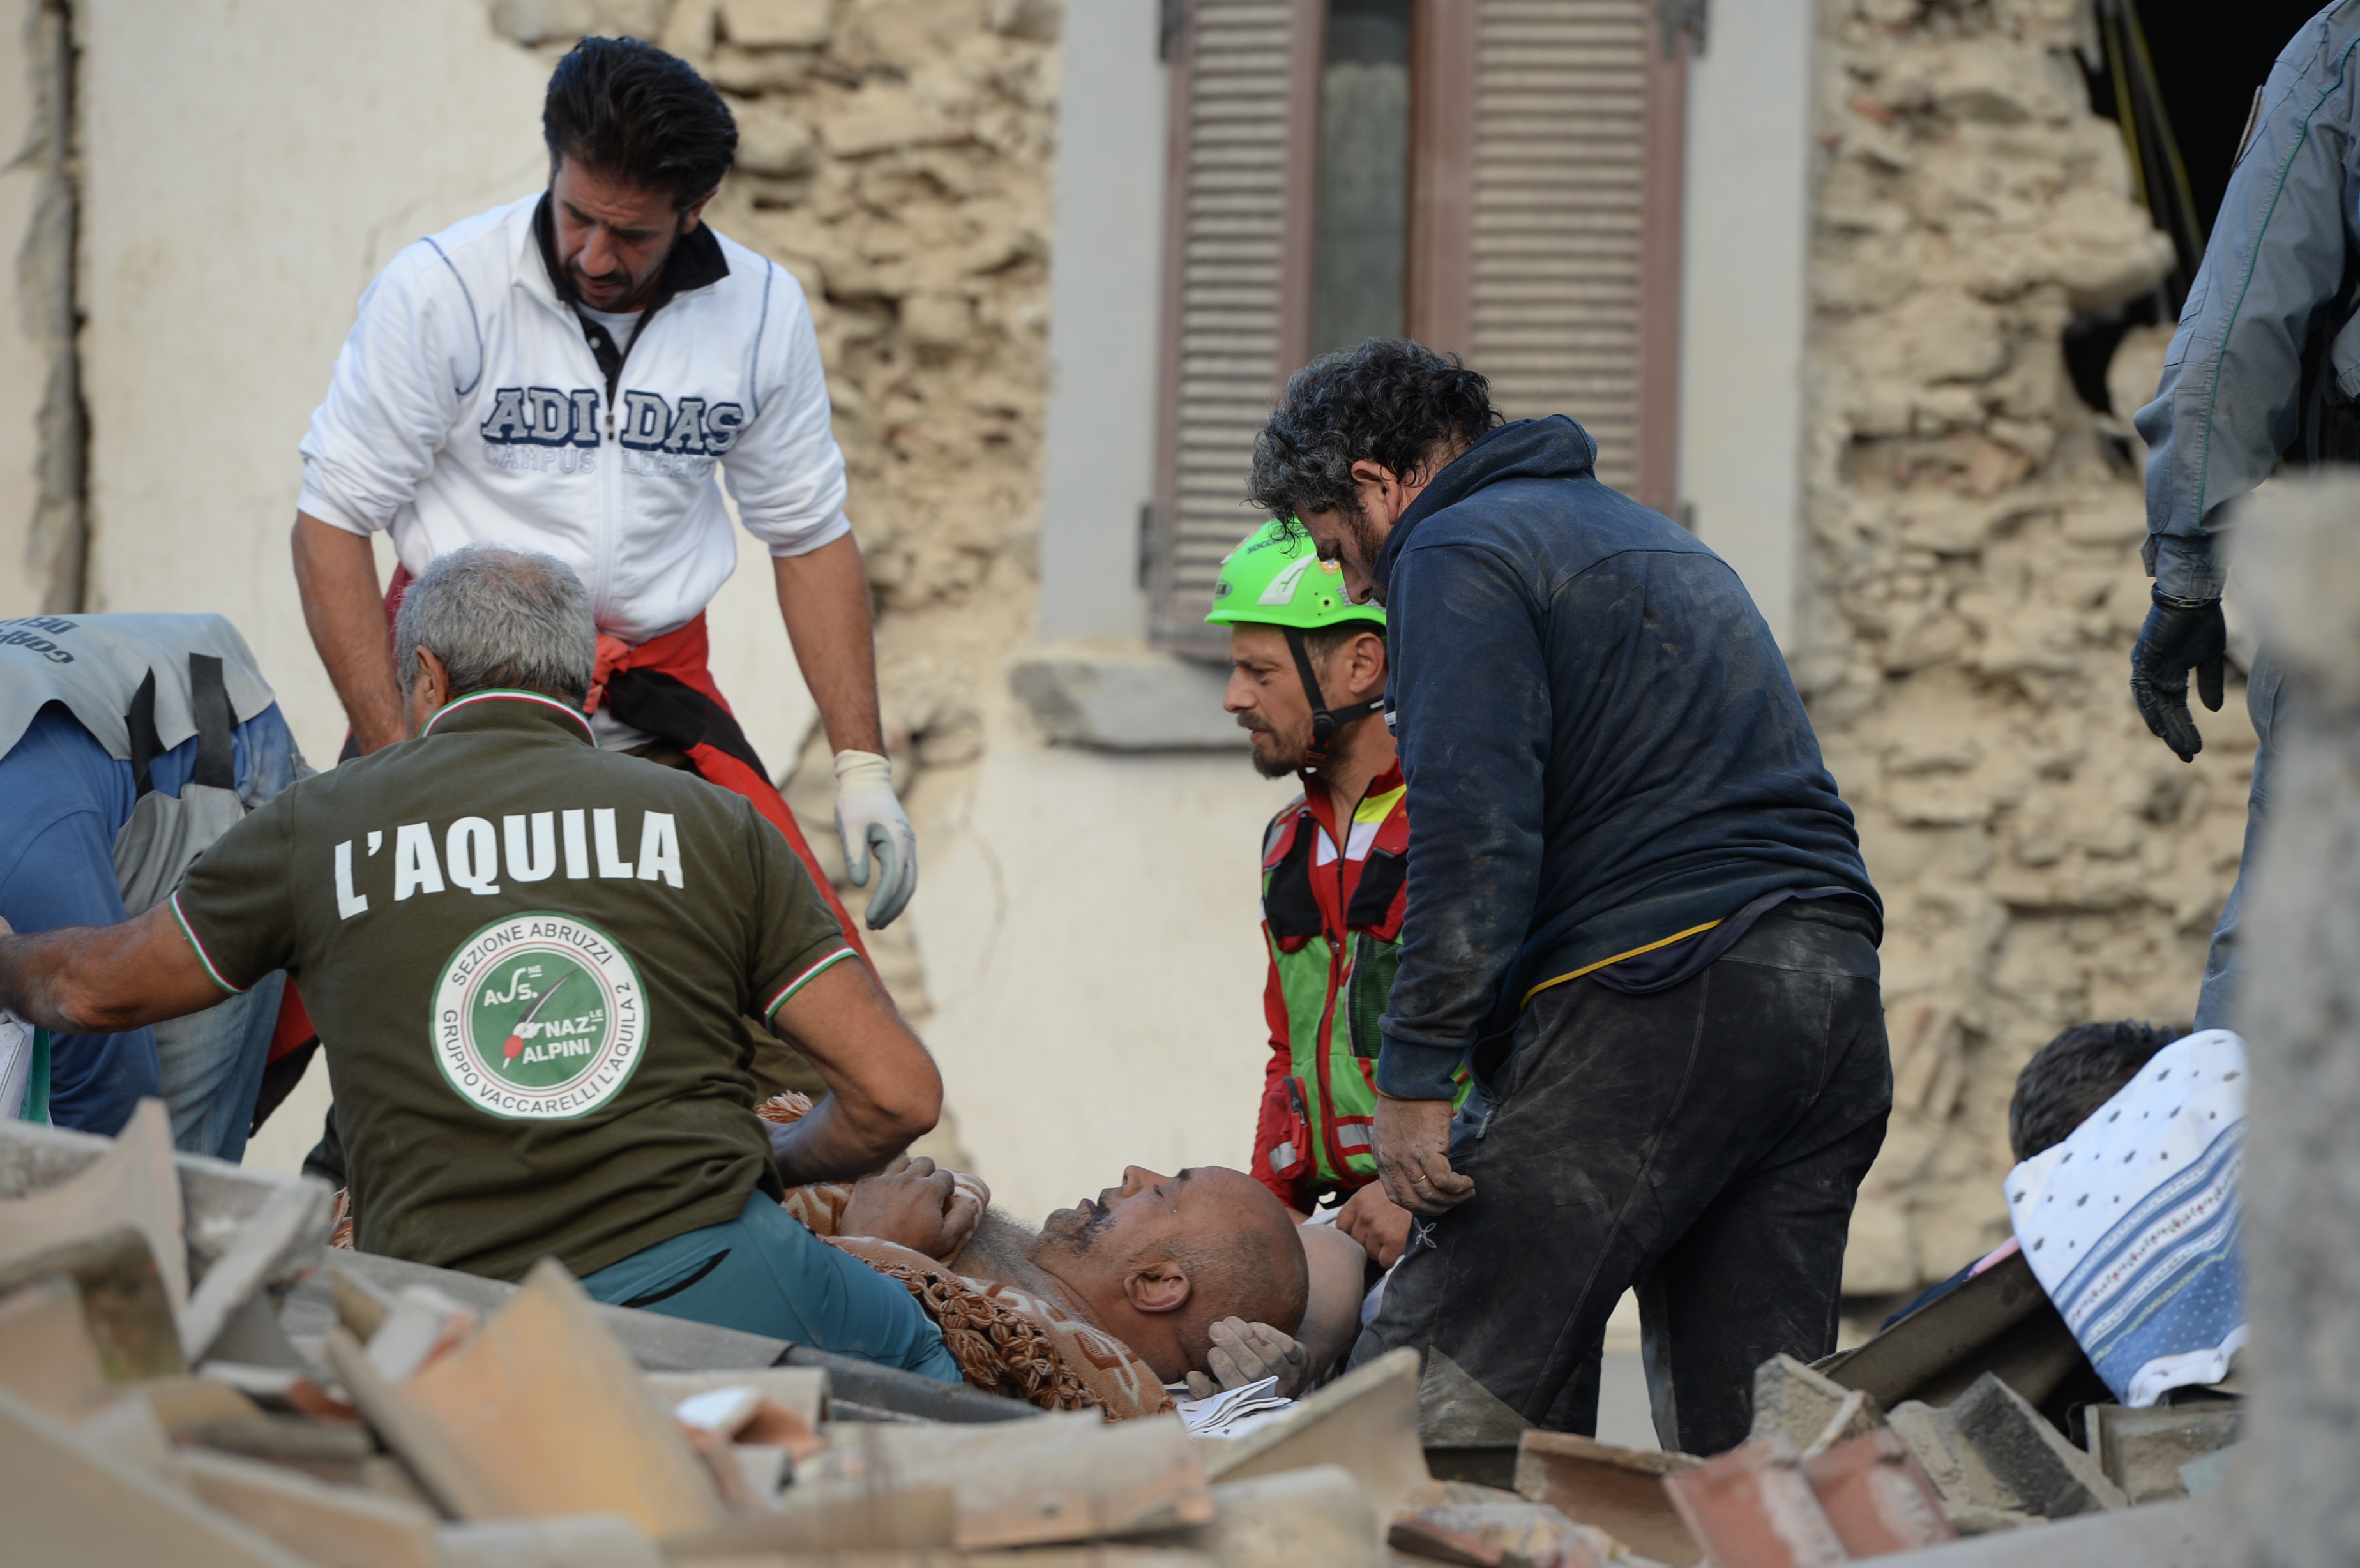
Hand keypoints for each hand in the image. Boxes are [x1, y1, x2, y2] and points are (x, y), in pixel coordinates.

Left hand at [833, 750, 917, 928]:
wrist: (867, 779)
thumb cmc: (855, 801)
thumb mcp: (850, 827)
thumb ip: (854, 855)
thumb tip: (860, 885)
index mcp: (898, 841)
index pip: (893, 881)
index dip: (882, 902)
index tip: (868, 919)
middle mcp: (908, 846)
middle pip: (906, 887)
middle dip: (891, 909)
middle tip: (873, 927)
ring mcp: (908, 846)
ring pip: (909, 883)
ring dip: (896, 904)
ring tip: (878, 923)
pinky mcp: (902, 846)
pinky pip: (905, 876)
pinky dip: (897, 893)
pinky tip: (884, 904)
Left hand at [837, 1156, 979, 1258]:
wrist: (871, 1257)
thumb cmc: (911, 1250)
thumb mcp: (945, 1240)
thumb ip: (963, 1218)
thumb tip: (972, 1201)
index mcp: (930, 1190)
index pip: (946, 1176)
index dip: (946, 1189)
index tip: (940, 1201)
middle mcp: (908, 1179)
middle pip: (925, 1161)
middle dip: (929, 1173)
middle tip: (924, 1192)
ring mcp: (884, 1180)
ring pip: (902, 1160)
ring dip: (907, 1170)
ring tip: (905, 1187)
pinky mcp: (864, 1185)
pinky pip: (877, 1170)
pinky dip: (883, 1176)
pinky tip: (883, 1190)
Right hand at [1183, 1317, 1310, 1400]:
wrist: (1284, 1373)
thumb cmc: (1244, 1381)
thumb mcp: (1223, 1390)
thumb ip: (1206, 1390)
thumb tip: (1191, 1378)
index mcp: (1253, 1404)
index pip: (1239, 1391)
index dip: (1226, 1372)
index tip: (1212, 1352)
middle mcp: (1274, 1393)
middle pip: (1255, 1370)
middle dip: (1234, 1347)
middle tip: (1215, 1328)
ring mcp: (1291, 1377)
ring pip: (1271, 1356)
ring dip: (1248, 1337)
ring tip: (1229, 1321)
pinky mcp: (1301, 1361)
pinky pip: (1287, 1347)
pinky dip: (1270, 1335)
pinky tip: (1254, 1326)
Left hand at [1334, 1182, 1412, 1268]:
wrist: (1428, 1191)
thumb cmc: (1405, 1190)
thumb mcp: (1379, 1189)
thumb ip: (1365, 1204)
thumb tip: (1354, 1222)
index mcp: (1359, 1200)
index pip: (1342, 1225)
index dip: (1351, 1232)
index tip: (1361, 1234)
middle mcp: (1366, 1216)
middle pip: (1356, 1241)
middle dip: (1368, 1241)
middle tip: (1382, 1236)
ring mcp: (1379, 1230)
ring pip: (1371, 1252)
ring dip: (1380, 1250)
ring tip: (1393, 1239)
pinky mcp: (1394, 1242)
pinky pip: (1384, 1261)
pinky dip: (1391, 1258)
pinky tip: (1399, 1248)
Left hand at [1374, 1095, 1473, 1215]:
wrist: (1412, 1077)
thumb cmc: (1406, 1099)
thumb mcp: (1392, 1131)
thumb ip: (1400, 1151)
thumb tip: (1418, 1167)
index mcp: (1382, 1157)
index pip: (1395, 1196)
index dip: (1417, 1206)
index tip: (1434, 1203)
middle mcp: (1392, 1161)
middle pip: (1413, 1202)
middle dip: (1436, 1209)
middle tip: (1454, 1202)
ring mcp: (1407, 1156)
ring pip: (1429, 1194)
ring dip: (1451, 1199)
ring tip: (1466, 1192)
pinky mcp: (1427, 1147)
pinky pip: (1443, 1179)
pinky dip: (1457, 1186)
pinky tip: (1467, 1183)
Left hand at [2129, 596, 2226, 761]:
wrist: (2194, 599)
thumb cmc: (2203, 622)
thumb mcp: (2211, 658)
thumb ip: (2211, 684)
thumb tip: (2213, 710)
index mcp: (2172, 674)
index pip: (2177, 708)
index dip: (2186, 728)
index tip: (2196, 750)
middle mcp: (2157, 675)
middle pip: (2165, 712)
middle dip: (2177, 734)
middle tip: (2188, 756)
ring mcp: (2147, 669)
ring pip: (2153, 707)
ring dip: (2166, 727)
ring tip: (2179, 748)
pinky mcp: (2142, 662)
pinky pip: (2142, 692)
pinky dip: (2150, 710)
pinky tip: (2158, 728)